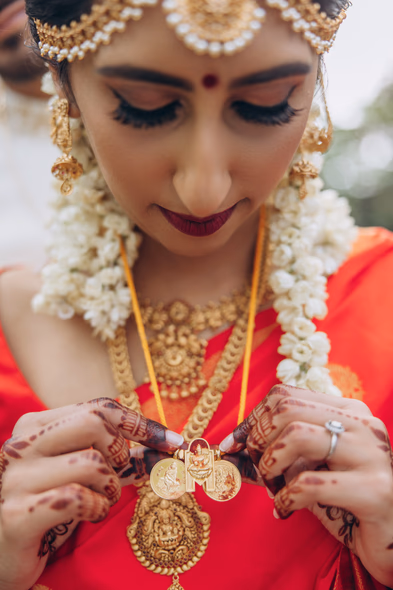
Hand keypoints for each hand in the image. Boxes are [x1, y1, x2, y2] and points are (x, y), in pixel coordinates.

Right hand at [0, 397, 182, 589]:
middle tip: (115, 477)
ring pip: (92, 463)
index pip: (99, 407)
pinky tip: (87, 516)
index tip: (175, 442)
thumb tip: (175, 448)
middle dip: (119, 452)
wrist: (4, 552)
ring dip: (109, 488)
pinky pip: (77, 498)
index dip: (141, 423)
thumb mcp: (87, 475)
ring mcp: (15, 477)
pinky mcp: (16, 513)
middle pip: (94, 423)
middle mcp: (21, 444)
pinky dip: (95, 508)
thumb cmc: (52, 508)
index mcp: (35, 425)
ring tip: (98, 502)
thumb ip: (122, 458)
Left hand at [219, 384, 392, 585]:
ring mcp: (371, 454)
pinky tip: (285, 510)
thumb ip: (270, 459)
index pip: (284, 395)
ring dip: (272, 464)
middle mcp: (361, 424)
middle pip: (286, 408)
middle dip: (259, 439)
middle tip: (260, 468)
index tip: (233, 445)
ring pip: (297, 435)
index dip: (252, 419)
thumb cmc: (346, 502)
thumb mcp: (306, 472)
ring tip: (274, 487)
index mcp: (347, 410)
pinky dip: (286, 497)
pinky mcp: (375, 490)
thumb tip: (225, 456)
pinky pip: (310, 483)